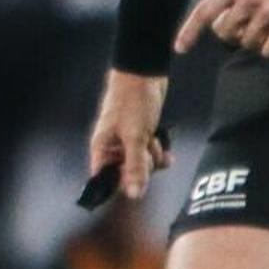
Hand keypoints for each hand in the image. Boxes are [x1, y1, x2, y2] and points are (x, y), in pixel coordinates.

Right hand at [87, 69, 171, 204]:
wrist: (144, 73)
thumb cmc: (133, 101)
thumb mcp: (135, 136)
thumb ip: (135, 166)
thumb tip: (134, 195)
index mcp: (102, 149)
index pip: (106, 180)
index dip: (122, 183)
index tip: (136, 175)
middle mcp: (112, 148)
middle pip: (127, 175)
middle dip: (142, 167)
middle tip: (146, 149)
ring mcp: (127, 142)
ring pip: (141, 165)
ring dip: (153, 159)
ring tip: (154, 141)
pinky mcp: (141, 135)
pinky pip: (150, 154)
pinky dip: (159, 153)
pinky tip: (167, 150)